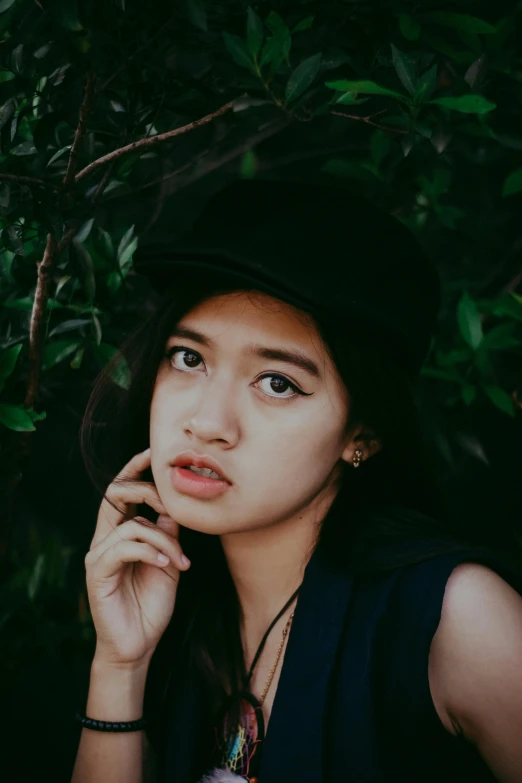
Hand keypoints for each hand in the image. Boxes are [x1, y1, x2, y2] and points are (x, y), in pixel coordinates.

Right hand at [84, 448, 189, 667]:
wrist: (138, 645)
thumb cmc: (152, 603)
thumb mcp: (168, 559)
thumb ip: (168, 532)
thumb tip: (174, 506)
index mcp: (120, 532)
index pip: (122, 491)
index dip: (134, 468)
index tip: (153, 452)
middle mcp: (105, 539)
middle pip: (116, 493)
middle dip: (147, 490)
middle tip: (173, 505)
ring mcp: (99, 555)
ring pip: (129, 523)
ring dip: (162, 537)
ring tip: (179, 559)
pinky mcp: (98, 573)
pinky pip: (124, 546)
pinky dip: (150, 550)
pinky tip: (166, 564)